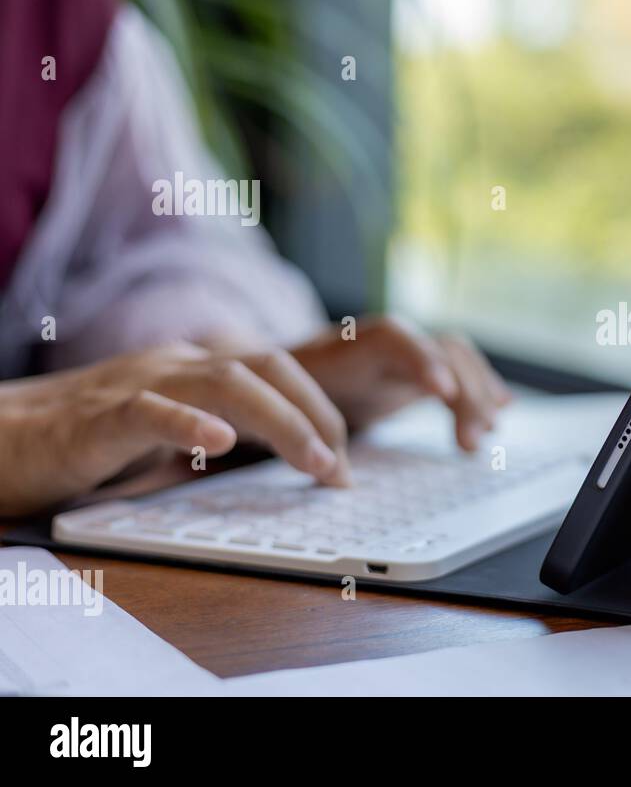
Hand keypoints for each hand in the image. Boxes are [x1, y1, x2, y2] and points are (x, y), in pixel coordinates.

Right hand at [0, 342, 349, 517]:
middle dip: (317, 414)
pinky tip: (220, 442)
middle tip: (342, 470)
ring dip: (282, 422)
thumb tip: (288, 457)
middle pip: (267, 368)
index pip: (276, 373)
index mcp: (192, 370)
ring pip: (225, 383)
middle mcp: (173, 367)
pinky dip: (189, 424)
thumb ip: (218, 435)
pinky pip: (148, 411)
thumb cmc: (79, 443)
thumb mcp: (165, 437)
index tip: (344, 464)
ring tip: (316, 462)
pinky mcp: (96, 418)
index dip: (320, 412)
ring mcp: (136, 385)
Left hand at [290, 316, 511, 449]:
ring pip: (457, 357)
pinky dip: (481, 388)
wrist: (277, 375)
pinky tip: (502, 409)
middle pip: (440, 349)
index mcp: (349, 347)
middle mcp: (385, 342)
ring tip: (487, 432)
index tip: (442, 392)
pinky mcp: (417, 370)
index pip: (394, 339)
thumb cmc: (280, 396)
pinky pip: (459, 370)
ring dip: (479, 393)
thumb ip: (307, 429)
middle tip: (471, 441)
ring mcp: (405, 353)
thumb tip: (333, 472)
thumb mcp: (284, 408)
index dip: (422, 360)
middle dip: (464, 391)